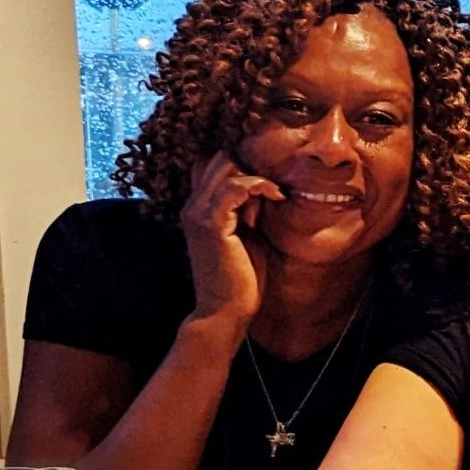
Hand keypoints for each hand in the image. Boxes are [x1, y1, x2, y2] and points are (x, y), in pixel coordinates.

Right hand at [181, 151, 281, 331]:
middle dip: (249, 167)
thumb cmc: (241, 276)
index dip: (242, 167)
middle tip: (270, 191)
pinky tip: (276, 197)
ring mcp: (199, 214)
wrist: (226, 309)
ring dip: (256, 177)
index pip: (213, 166)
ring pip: (225, 167)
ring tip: (275, 196)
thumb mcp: (249, 234)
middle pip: (218, 160)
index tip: (267, 183)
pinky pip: (234, 187)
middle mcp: (193, 206)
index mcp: (199, 208)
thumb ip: (250, 210)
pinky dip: (258, 185)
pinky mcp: (212, 224)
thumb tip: (262, 188)